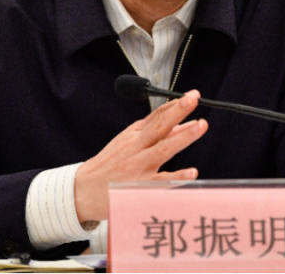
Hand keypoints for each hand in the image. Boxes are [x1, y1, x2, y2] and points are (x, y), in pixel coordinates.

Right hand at [74, 90, 207, 223]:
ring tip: (201, 126)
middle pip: (160, 126)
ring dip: (183, 136)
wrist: (84, 189)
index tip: (192, 95)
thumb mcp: (129, 143)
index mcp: (134, 134)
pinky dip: (177, 176)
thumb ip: (158, 134)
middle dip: (178, 111)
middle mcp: (136, 147)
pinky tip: (192, 172)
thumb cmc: (110, 165)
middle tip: (194, 99)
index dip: (175, 104)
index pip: (157, 115)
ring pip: (163, 148)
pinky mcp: (140, 186)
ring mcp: (138, 166)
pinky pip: (161, 181)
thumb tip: (185, 123)